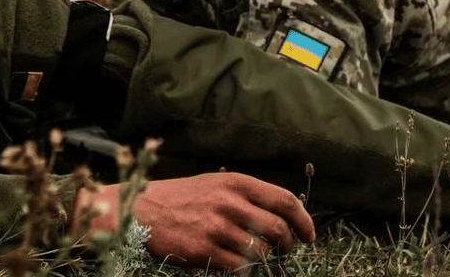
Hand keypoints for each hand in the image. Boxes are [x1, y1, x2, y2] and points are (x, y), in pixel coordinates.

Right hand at [75, 173, 314, 271]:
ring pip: (261, 252)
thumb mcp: (215, 183)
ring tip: (254, 255)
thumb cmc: (181, 198)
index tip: (308, 235)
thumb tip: (284, 214)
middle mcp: (230, 203)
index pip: (285, 200)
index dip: (304, 221)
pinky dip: (243, 269)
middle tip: (284, 249)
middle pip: (279, 229)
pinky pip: (239, 268)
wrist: (141, 210)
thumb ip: (247, 195)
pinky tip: (234, 262)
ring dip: (264, 259)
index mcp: (235, 182)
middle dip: (287, 245)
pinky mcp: (204, 251)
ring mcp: (217, 228)